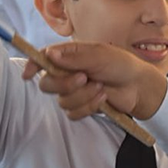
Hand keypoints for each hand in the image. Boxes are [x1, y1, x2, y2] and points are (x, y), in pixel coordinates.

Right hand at [25, 41, 167, 120]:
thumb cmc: (121, 64)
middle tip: (84, 78)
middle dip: (64, 84)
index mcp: (69, 55)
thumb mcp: (100, 55)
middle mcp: (67, 73)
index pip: (43, 58)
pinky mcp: (81, 106)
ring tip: (100, 87)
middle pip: (47, 84)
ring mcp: (73, 91)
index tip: (28, 74)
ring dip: (83, 95)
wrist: (138, 86)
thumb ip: (74, 57)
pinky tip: (102, 98)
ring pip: (62, 100)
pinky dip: (89, 106)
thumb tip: (49, 54)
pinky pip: (73, 112)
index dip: (32, 65)